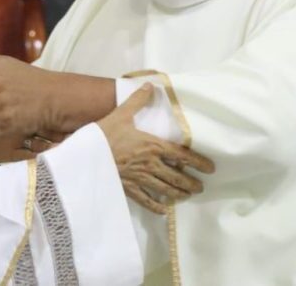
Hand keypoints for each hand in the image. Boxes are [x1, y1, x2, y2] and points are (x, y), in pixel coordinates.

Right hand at [98, 84, 215, 214]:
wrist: (85, 154)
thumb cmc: (105, 133)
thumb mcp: (122, 113)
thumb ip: (138, 100)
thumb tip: (150, 85)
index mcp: (152, 146)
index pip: (182, 156)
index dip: (198, 163)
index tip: (210, 169)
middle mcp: (150, 164)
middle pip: (177, 177)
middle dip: (191, 183)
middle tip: (201, 187)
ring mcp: (139, 179)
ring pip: (165, 190)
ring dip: (179, 194)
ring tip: (187, 196)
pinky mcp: (128, 188)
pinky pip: (146, 200)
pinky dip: (156, 206)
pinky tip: (164, 210)